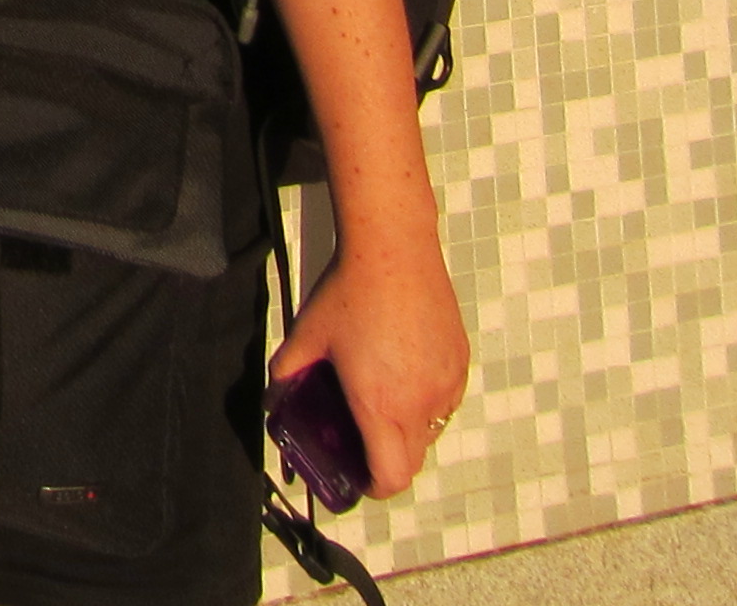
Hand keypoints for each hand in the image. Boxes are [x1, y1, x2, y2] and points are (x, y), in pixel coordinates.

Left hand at [269, 233, 469, 498]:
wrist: (394, 250)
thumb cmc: (349, 293)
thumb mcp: (306, 336)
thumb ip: (288, 372)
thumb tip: (276, 392)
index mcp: (381, 406)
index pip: (392, 477)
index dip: (374, 487)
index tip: (359, 478)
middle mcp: (421, 403)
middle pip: (412, 462)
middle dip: (387, 460)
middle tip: (364, 439)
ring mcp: (446, 384)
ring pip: (432, 431)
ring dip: (409, 430)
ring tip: (383, 397)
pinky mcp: (460, 363)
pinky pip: (446, 400)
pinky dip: (427, 401)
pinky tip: (403, 371)